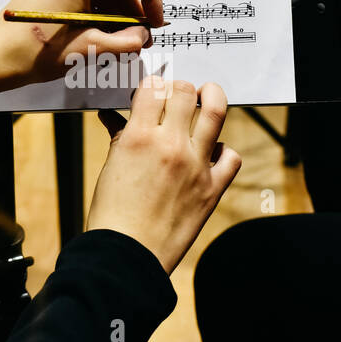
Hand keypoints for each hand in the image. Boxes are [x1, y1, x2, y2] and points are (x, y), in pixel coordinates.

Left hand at [0, 0, 165, 98]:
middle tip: (139, 38)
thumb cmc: (33, 52)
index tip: (155, 22)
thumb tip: (144, 36)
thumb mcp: (88, 48)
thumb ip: (124, 41)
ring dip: (116, 12)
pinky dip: (99, 9)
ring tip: (121, 41)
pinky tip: (103, 33)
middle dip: (132, 10)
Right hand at [86, 77, 240, 273]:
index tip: (153, 91)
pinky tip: (211, 152)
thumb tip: (114, 118)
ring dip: (212, 99)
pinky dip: (223, 150)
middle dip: (181, 89)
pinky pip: (231, 156)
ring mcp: (196, 166)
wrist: (126, 257)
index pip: (154, 87)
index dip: (153, 84)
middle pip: (186, 92)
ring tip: (207, 98)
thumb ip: (120, 138)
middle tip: (178, 96)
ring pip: (216, 112)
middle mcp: (171, 145)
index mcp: (139, 137)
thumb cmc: (111, 215)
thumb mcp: (110, 167)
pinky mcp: (212, 189)